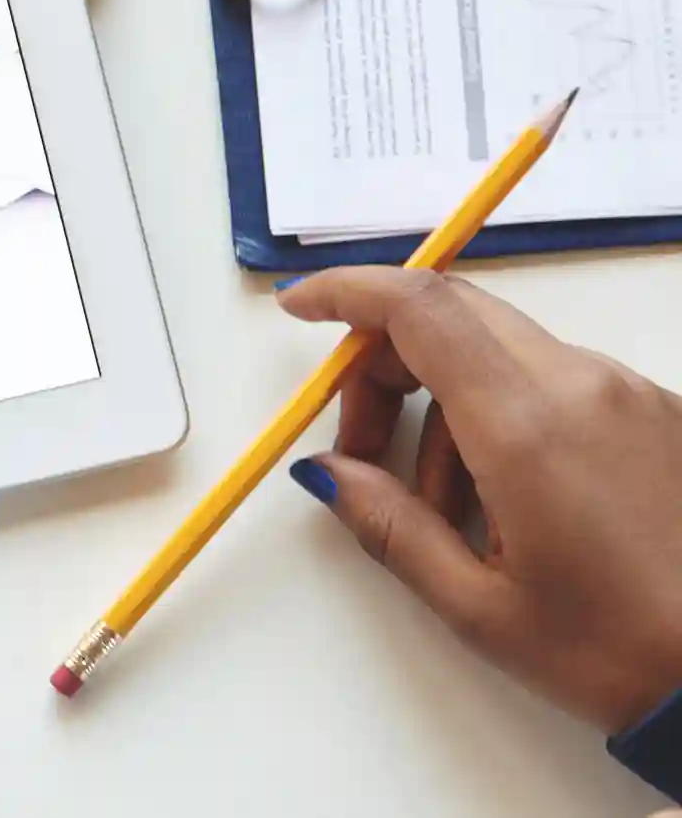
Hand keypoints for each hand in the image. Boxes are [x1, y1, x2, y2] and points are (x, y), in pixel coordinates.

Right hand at [280, 268, 681, 734]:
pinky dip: (502, 415)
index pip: (419, 309)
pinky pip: (552, 380)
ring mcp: (627, 392)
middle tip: (363, 449)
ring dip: (444, 403)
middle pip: (451, 317)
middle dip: (385, 364)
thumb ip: (388, 525)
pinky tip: (510, 501)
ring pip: (498, 352)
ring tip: (450, 510)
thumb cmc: (611, 650)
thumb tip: (327, 471)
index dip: (347, 292)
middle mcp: (582, 385)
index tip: (298, 306)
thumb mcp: (476, 606)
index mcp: (528, 425)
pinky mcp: (657, 409)